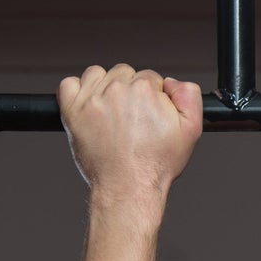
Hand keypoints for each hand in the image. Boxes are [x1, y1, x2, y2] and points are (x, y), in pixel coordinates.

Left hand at [58, 64, 202, 196]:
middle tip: (131, 118)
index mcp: (144, 89)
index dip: (152, 96)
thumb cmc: (156, 164)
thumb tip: (173, 82)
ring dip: (104, 87)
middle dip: (129, 91)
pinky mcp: (73, 110)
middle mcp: (117, 89)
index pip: (149, 77)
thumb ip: (190, 97)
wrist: (129, 186)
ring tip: (111, 113)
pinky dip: (77, 91)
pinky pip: (69, 84)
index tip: (148, 114)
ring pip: (97, 75)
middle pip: (124, 73)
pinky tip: (89, 107)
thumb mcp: (191, 131)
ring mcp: (92, 98)